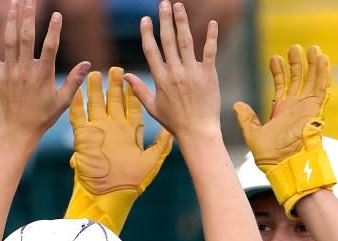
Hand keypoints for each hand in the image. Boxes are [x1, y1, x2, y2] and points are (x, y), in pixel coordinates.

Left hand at [0, 0, 88, 145]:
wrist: (16, 131)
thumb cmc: (42, 117)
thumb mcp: (62, 102)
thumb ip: (74, 81)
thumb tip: (87, 63)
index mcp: (43, 75)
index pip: (50, 47)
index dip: (54, 29)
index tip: (57, 14)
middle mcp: (25, 70)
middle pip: (27, 37)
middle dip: (29, 16)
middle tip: (30, 0)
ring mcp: (9, 72)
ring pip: (10, 40)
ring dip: (11, 20)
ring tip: (14, 2)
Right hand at [64, 67, 172, 234]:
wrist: (110, 195)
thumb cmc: (131, 182)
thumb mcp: (151, 162)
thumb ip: (160, 146)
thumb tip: (172, 133)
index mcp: (130, 132)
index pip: (131, 107)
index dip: (132, 92)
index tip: (134, 79)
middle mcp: (114, 128)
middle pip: (114, 101)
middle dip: (114, 85)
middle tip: (115, 69)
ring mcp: (98, 131)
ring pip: (95, 104)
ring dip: (94, 90)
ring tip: (95, 73)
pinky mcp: (83, 137)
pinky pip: (77, 117)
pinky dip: (76, 104)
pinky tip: (76, 90)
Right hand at [123, 1, 221, 142]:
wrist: (198, 131)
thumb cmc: (175, 121)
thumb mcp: (153, 107)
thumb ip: (139, 89)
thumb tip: (126, 76)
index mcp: (160, 79)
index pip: (151, 51)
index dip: (147, 33)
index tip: (145, 19)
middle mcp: (175, 73)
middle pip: (168, 41)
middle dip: (164, 20)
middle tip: (164, 4)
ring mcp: (192, 72)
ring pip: (186, 41)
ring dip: (182, 22)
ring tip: (179, 6)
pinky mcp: (209, 74)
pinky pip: (210, 51)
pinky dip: (211, 36)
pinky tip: (211, 23)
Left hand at [233, 44, 334, 216]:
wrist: (285, 165)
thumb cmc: (270, 157)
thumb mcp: (253, 135)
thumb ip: (246, 119)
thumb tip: (236, 105)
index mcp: (280, 110)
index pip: (280, 85)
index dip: (278, 71)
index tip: (273, 58)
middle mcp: (294, 107)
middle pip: (298, 79)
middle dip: (296, 63)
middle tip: (294, 48)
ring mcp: (306, 107)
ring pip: (312, 80)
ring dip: (312, 64)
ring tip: (311, 48)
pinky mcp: (316, 110)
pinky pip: (322, 88)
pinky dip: (323, 73)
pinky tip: (322, 58)